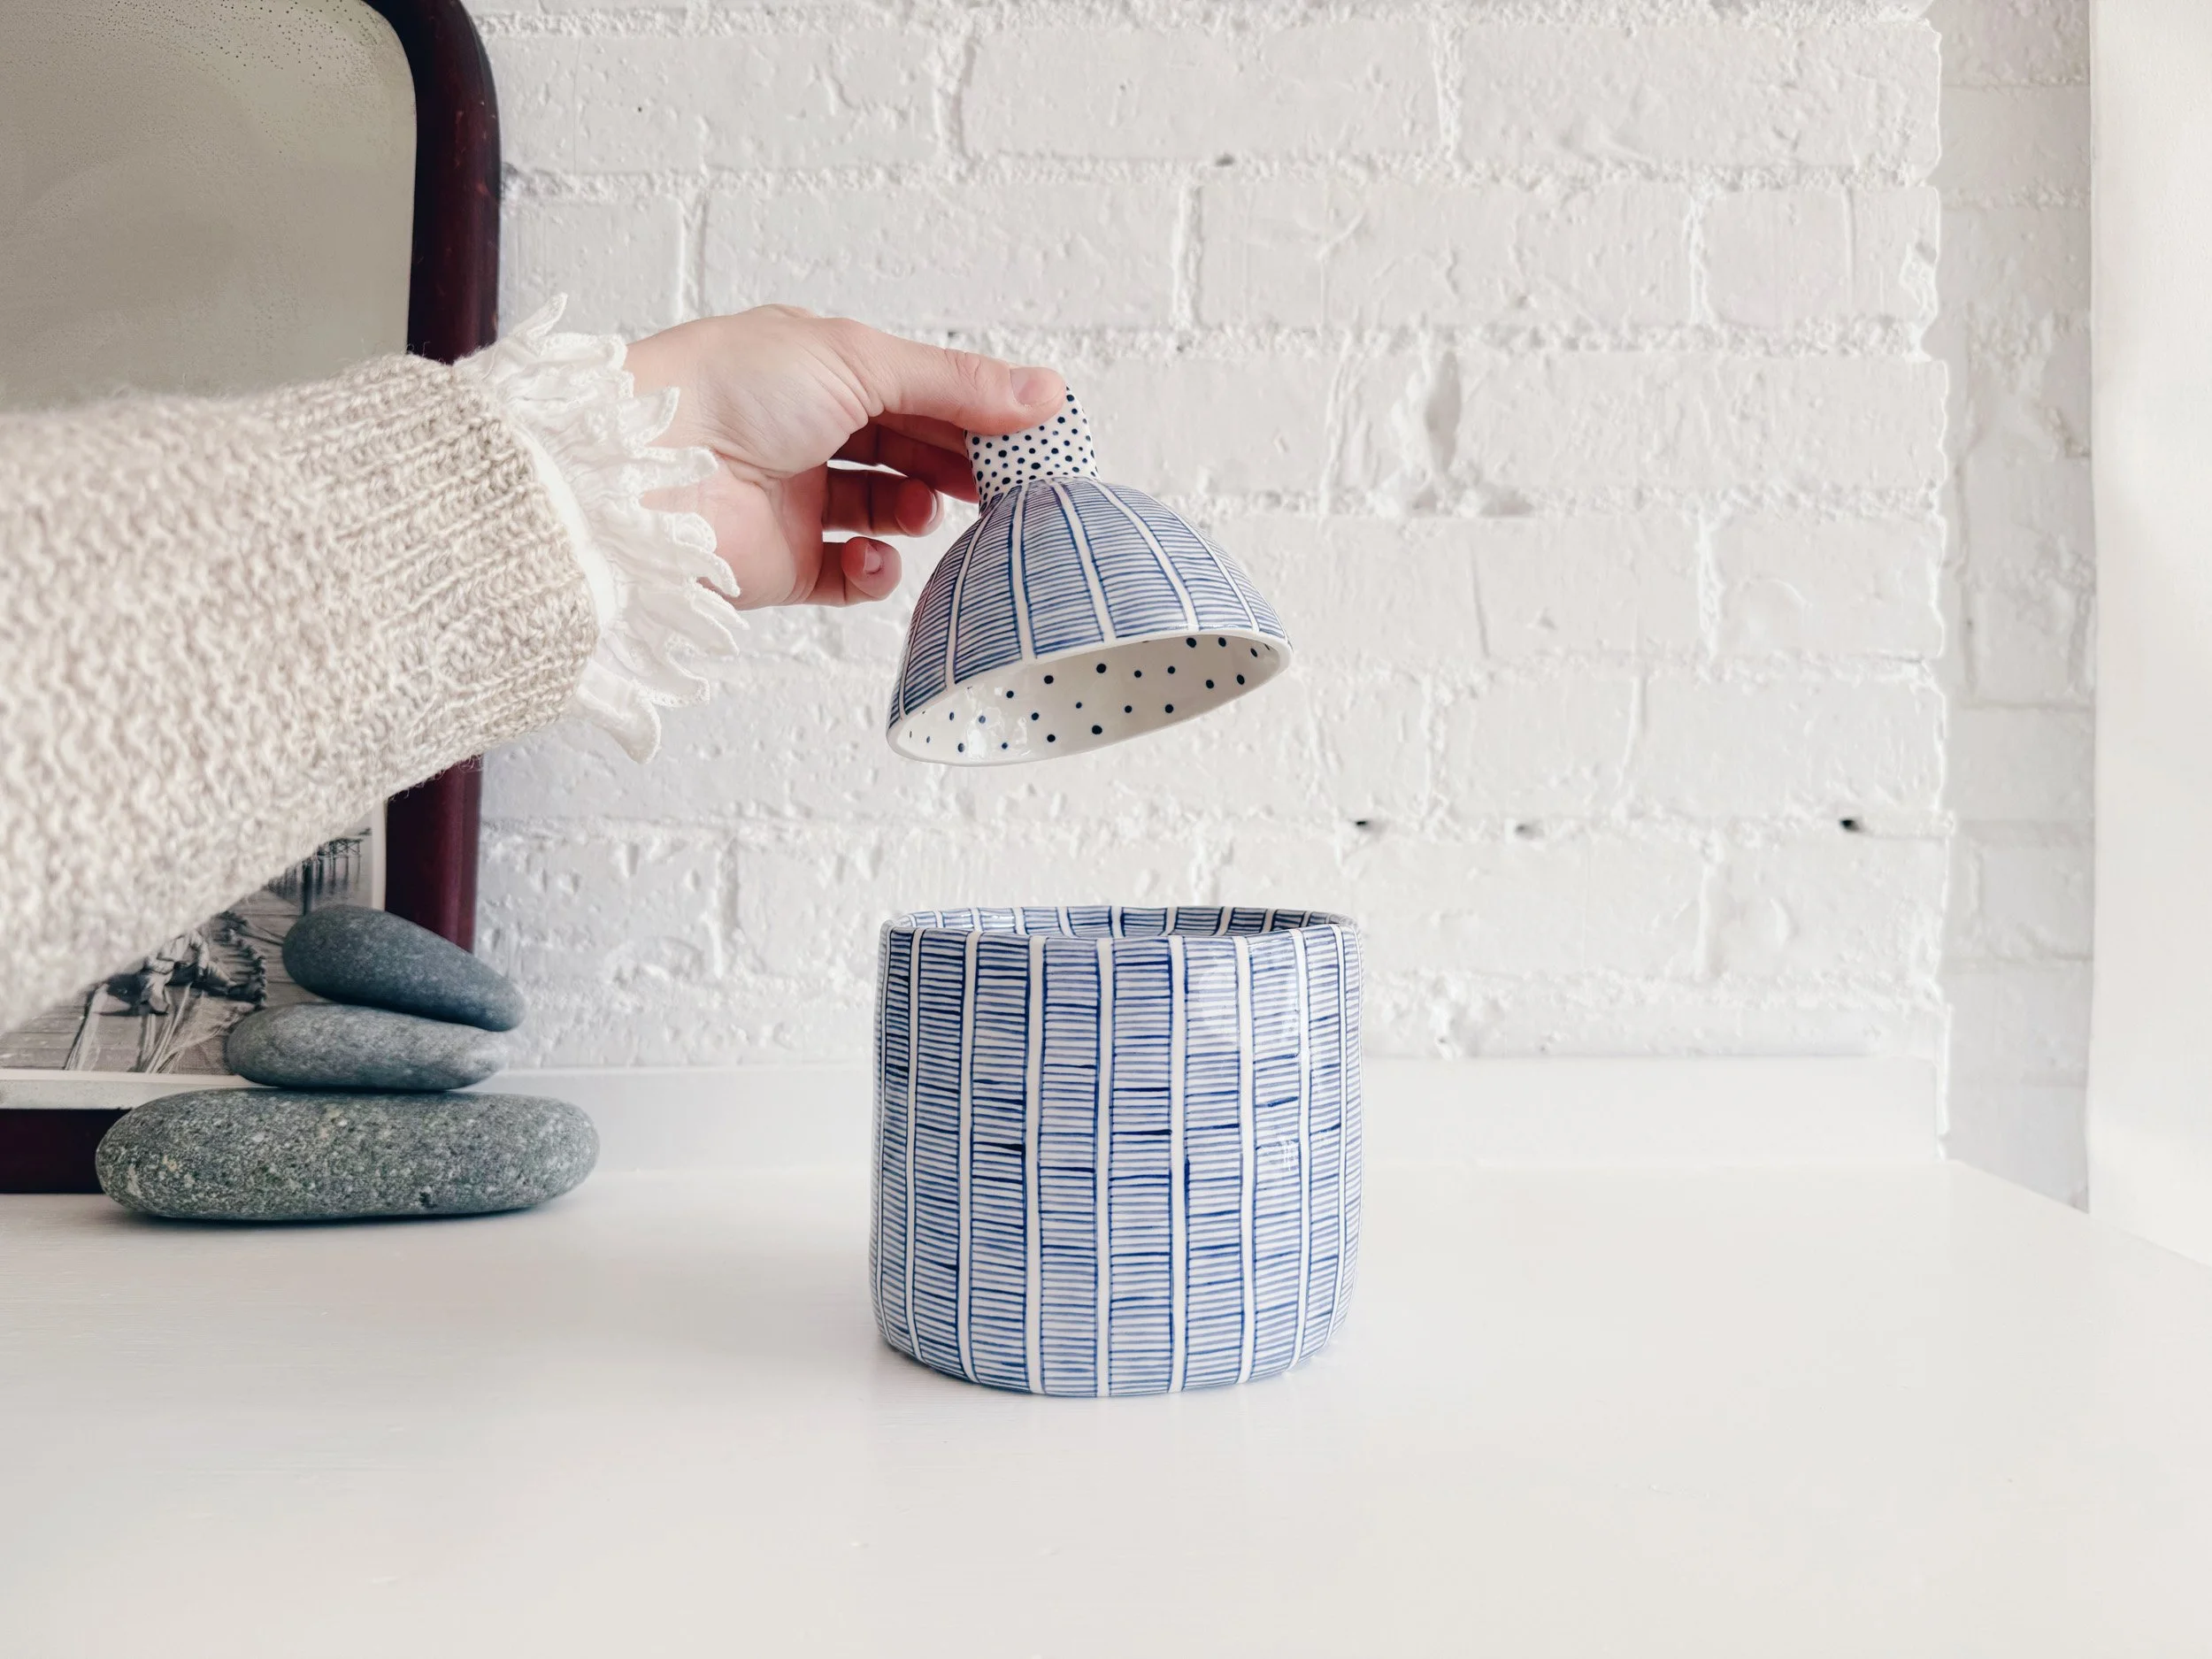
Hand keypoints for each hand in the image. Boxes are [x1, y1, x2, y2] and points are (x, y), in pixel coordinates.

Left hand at [622, 307, 1065, 607]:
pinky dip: (874, 571)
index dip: (975, 410)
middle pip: (911, 450)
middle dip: (958, 464)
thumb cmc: (728, 389)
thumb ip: (957, 383)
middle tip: (1006, 481)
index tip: (1031, 433)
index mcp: (819, 370)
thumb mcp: (860, 360)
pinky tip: (870, 555)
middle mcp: (808, 432)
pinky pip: (854, 578)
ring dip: (918, 512)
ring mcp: (797, 502)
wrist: (640, 474)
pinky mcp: (786, 565)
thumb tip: (1048, 390)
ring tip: (926, 508)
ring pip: (889, 513)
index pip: (918, 389)